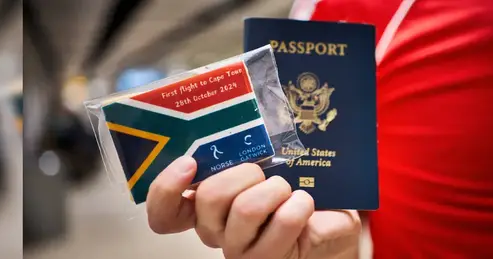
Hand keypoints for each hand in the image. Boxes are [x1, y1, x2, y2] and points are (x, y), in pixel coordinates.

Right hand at [146, 156, 360, 258]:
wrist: (329, 221)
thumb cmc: (291, 188)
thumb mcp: (262, 164)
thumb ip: (240, 150)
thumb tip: (238, 117)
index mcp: (203, 207)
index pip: (163, 211)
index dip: (166, 188)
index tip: (188, 162)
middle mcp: (214, 231)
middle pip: (209, 196)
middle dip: (245, 172)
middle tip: (264, 172)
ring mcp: (239, 249)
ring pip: (245, 208)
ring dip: (275, 188)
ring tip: (287, 190)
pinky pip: (282, 221)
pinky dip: (299, 204)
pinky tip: (302, 204)